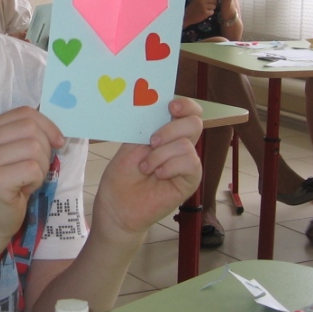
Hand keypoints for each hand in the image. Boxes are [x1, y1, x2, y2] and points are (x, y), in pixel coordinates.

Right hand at [0, 107, 65, 246]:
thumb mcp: (16, 153)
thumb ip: (30, 135)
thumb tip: (59, 132)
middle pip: (31, 129)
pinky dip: (37, 180)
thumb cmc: (9, 185)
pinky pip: (33, 169)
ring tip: (29, 180)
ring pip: (34, 148)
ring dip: (41, 167)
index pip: (25, 113)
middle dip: (45, 149)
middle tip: (37, 169)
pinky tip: (24, 190)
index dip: (48, 126)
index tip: (57, 142)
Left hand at [91, 99, 202, 239]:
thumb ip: (148, 126)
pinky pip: (191, 163)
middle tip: (152, 141)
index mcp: (166, 132)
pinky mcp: (190, 181)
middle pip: (194, 122)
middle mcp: (180, 145)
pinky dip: (170, 166)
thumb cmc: (122, 176)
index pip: (188, 111)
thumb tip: (159, 106)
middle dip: (171, 128)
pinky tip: (158, 175)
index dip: (186, 105)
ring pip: (187, 144)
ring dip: (161, 155)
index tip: (171, 106)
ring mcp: (186, 163)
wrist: (117, 206)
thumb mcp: (131, 144)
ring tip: (146, 168)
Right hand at [183, 0, 220, 26]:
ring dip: (212, 8)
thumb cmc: (193, 6)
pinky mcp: (205, 13)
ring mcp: (204, 7)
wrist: (186, 16)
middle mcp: (202, 0)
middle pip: (214, 0)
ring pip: (214, 6)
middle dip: (214, 2)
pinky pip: (212, 12)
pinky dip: (210, 13)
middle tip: (210, 4)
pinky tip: (205, 13)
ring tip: (206, 9)